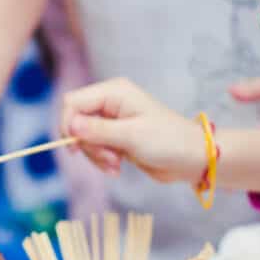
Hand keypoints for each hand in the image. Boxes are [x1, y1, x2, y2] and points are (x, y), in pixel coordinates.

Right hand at [60, 78, 206, 183]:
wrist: (191, 159)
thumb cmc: (168, 141)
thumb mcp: (131, 136)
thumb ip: (98, 130)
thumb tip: (70, 126)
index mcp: (114, 92)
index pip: (73, 102)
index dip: (69, 124)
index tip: (75, 148)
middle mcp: (110, 102)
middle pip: (75, 122)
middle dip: (87, 145)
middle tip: (109, 159)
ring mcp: (111, 119)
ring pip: (82, 138)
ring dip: (95, 156)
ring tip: (115, 166)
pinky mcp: (113, 136)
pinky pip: (93, 147)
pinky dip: (101, 160)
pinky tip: (117, 168)